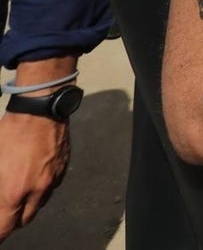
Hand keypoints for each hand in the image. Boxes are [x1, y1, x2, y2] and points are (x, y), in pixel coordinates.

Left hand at [0, 112, 69, 240]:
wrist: (41, 110)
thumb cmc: (10, 133)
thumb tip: (1, 198)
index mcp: (14, 191)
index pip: (5, 226)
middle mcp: (38, 190)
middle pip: (25, 219)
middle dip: (13, 220)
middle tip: (4, 211)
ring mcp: (53, 179)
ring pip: (40, 204)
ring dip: (28, 203)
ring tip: (18, 190)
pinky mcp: (63, 168)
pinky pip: (51, 186)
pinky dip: (41, 187)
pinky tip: (33, 174)